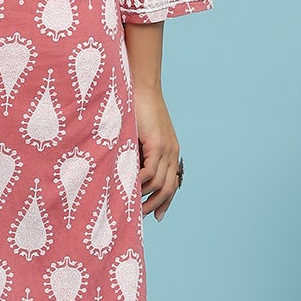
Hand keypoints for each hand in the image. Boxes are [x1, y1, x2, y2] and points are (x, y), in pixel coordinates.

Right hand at [134, 83, 180, 219]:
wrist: (140, 84)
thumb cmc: (135, 107)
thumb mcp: (139, 135)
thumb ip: (138, 153)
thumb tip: (127, 172)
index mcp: (170, 150)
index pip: (173, 183)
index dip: (166, 201)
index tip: (158, 216)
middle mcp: (172, 151)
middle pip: (169, 188)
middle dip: (156, 205)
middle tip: (140, 216)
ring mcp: (166, 148)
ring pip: (159, 183)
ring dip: (145, 196)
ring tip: (131, 205)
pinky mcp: (157, 143)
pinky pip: (151, 171)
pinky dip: (141, 182)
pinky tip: (130, 187)